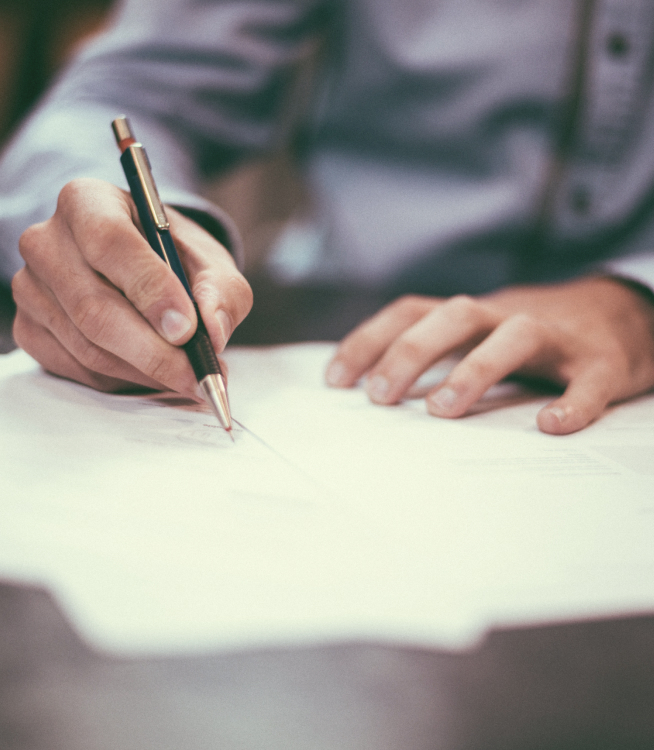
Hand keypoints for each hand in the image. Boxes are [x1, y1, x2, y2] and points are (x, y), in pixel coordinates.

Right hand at [12, 178, 251, 394]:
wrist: (143, 268)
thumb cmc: (175, 258)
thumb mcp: (211, 263)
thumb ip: (221, 291)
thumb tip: (213, 332)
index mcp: (88, 202)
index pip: (110, 242)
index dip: (150, 290)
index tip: (187, 329)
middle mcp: (47, 241)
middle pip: (94, 307)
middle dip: (154, 351)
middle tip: (197, 375)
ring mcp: (31, 288)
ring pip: (88, 346)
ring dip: (145, 372)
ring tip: (189, 377)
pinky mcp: (29, 328)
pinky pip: (77, 369)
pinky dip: (124, 380)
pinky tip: (155, 374)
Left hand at [325, 277, 653, 433]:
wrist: (622, 313)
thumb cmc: (533, 336)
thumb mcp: (479, 334)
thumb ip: (438, 353)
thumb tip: (373, 390)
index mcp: (473, 314)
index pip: (411, 312)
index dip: (369, 340)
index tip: (335, 380)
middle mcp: (507, 316)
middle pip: (454, 315)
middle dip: (411, 352)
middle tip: (379, 397)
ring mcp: (556, 337)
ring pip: (515, 336)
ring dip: (474, 369)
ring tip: (441, 410)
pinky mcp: (602, 362)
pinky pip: (588, 380)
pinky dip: (572, 402)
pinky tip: (551, 426)